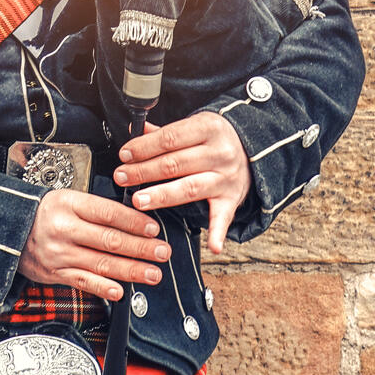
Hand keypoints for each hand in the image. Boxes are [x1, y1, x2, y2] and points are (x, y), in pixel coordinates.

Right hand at [19, 189, 169, 301]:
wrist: (8, 231)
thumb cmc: (43, 214)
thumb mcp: (67, 199)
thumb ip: (97, 209)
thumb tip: (135, 221)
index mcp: (69, 205)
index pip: (107, 213)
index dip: (133, 222)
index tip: (153, 229)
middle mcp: (64, 229)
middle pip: (109, 240)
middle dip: (140, 248)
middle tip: (161, 252)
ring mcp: (59, 254)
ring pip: (100, 263)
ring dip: (130, 270)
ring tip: (152, 273)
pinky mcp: (55, 273)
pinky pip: (83, 282)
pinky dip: (103, 288)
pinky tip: (120, 292)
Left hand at [112, 111, 250, 254]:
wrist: (252, 152)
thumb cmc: (212, 139)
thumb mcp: (194, 127)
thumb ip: (164, 132)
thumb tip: (135, 128)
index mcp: (208, 128)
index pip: (170, 138)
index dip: (145, 147)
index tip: (124, 155)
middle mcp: (220, 153)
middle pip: (175, 164)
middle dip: (144, 171)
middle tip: (121, 178)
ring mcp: (226, 178)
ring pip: (189, 188)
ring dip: (162, 195)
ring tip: (138, 201)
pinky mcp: (231, 199)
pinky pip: (224, 217)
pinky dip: (218, 232)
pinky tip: (213, 247)